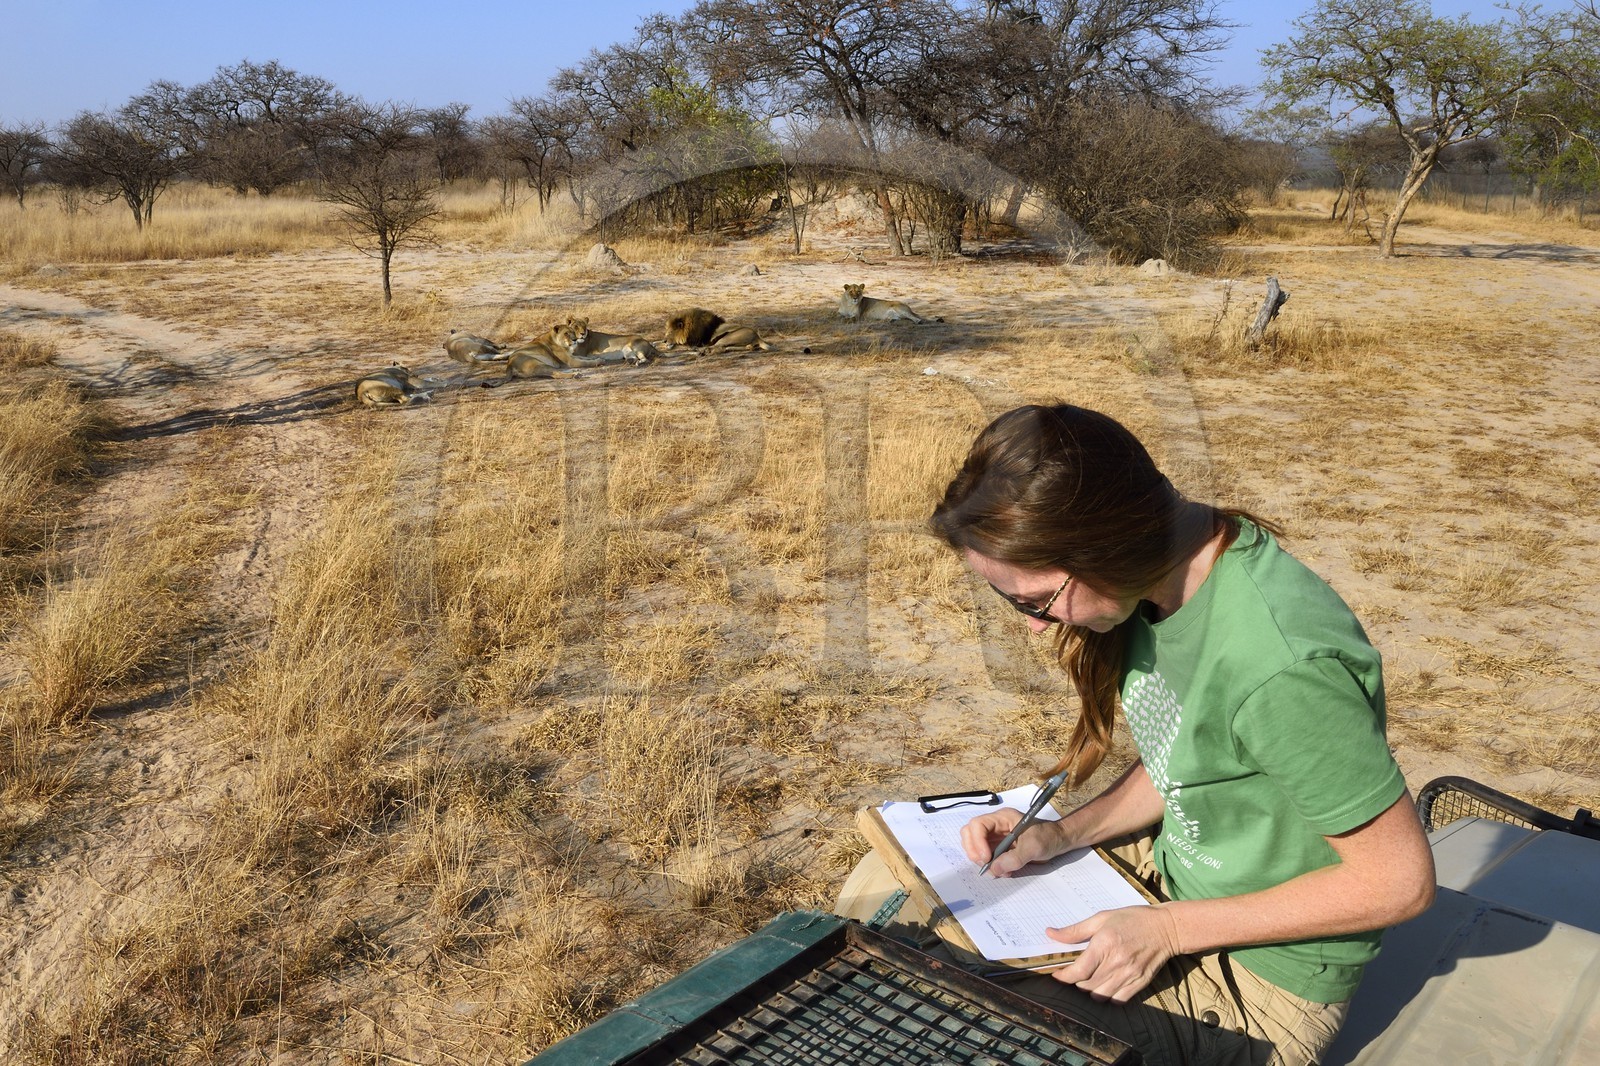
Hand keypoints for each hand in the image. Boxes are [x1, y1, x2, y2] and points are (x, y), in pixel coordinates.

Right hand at [959, 809, 1066, 876]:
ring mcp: (996, 837)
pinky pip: (985, 856)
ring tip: (998, 870)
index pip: (978, 825)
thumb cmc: (1048, 837)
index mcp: (1002, 818)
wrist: (1059, 841)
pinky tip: (1003, 871)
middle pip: (970, 833)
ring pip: (974, 846)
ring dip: (981, 860)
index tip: (986, 858)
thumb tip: (994, 869)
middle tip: (985, 865)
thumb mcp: (1034, 847)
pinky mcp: (999, 848)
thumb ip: (1014, 858)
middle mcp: (995, 826)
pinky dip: (990, 866)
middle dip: (974, 851)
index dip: (977, 841)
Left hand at [1046, 904, 1182, 1002]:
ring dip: (1090, 990)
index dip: (1063, 977)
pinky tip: (1106, 984)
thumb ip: (1075, 930)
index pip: (1078, 971)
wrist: (1166, 928)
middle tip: (1074, 973)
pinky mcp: (1139, 984)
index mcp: (1105, 944)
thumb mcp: (1102, 918)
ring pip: (1099, 996)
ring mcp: (1129, 976)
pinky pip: (1117, 1000)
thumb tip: (1051, 934)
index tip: (1057, 975)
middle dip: (1075, 982)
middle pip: (1086, 986)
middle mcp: (1117, 963)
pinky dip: (1107, 996)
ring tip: (1089, 979)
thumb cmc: (1133, 919)